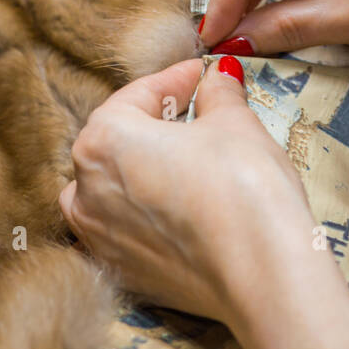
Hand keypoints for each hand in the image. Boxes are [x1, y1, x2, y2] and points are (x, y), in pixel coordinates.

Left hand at [61, 58, 317, 323]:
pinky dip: (143, 216)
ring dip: (139, 171)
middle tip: (197, 112)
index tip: (203, 74)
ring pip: (109, 189)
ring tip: (182, 163)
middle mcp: (86, 189)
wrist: (262, 273)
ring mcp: (98, 238)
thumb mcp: (235, 124)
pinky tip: (178, 210)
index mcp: (104, 139)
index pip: (138, 96)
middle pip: (116, 141)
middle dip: (155, 124)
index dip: (176, 80)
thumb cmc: (244, 188)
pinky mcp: (121, 274)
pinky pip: (122, 232)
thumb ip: (217, 95)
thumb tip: (218, 78)